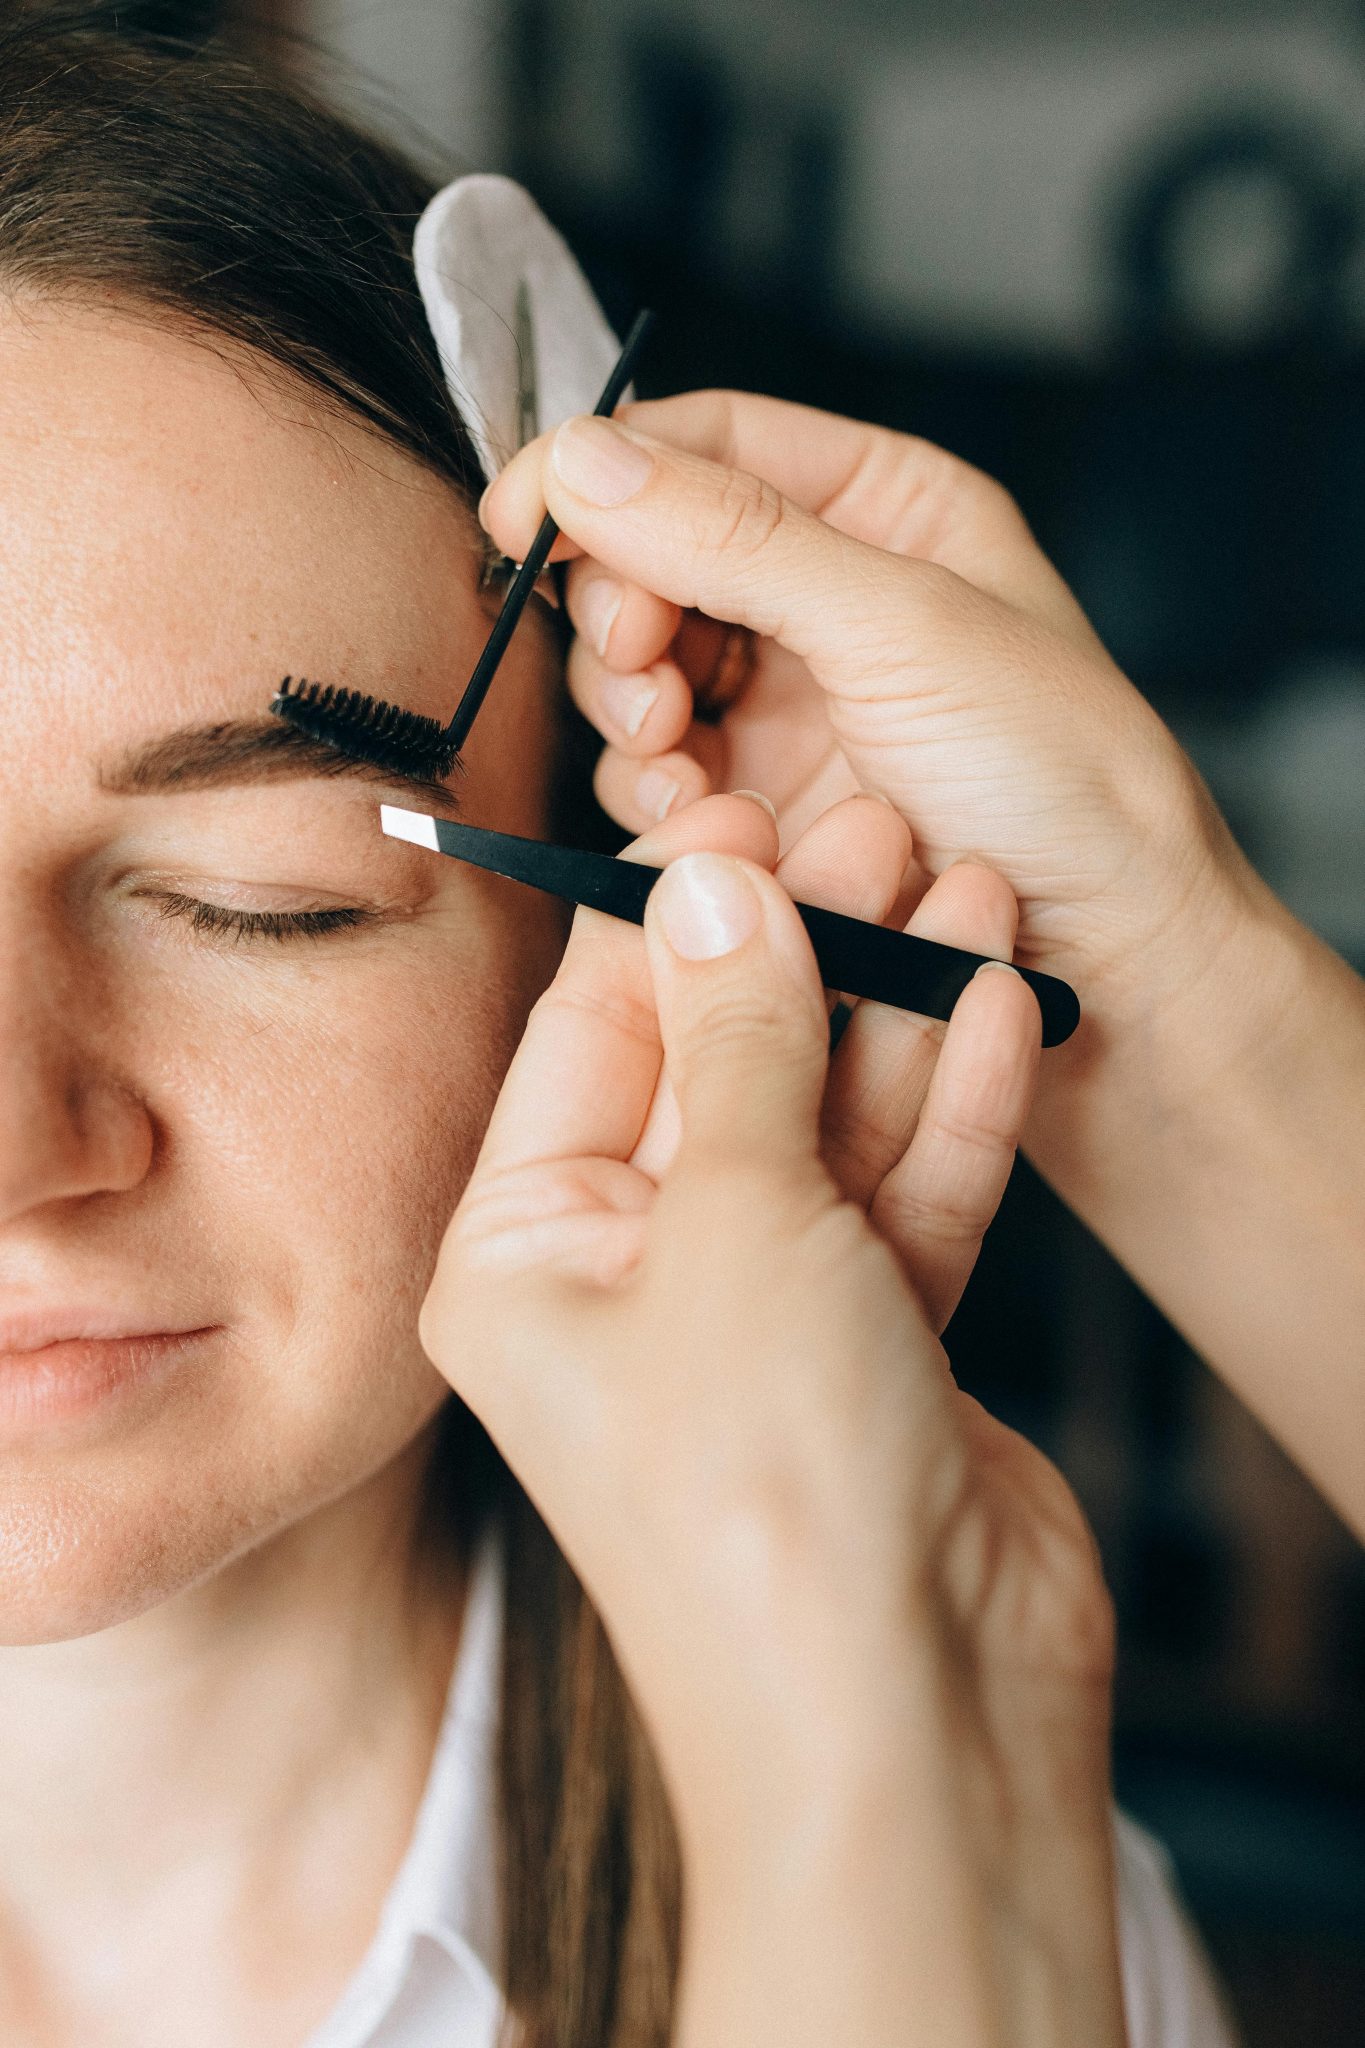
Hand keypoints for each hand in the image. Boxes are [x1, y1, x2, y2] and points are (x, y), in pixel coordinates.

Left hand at [420, 793, 1124, 2047]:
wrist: (910, 1721)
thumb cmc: (762, 1496)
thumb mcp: (732, 1223)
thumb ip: (734, 1045)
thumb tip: (713, 883)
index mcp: (522, 1257)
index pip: (587, 1037)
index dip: (668, 915)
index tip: (743, 810)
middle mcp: (629, 1285)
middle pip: (718, 1069)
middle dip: (799, 952)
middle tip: (877, 827)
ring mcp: (759, 1320)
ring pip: (826, 1125)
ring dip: (894, 1011)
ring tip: (959, 883)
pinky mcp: (873, 1352)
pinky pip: (908, 1199)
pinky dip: (953, 1108)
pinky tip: (996, 1002)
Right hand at [480, 390, 1258, 1025]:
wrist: (1108, 958)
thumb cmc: (1064, 776)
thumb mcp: (904, 627)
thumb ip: (739, 541)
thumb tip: (585, 461)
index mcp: (880, 508)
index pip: (703, 443)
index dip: (602, 470)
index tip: (520, 517)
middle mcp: (824, 594)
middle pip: (646, 554)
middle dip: (623, 609)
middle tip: (642, 663)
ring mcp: (786, 703)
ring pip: (634, 669)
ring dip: (629, 707)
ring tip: (679, 756)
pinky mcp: (763, 802)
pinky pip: (654, 772)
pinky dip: (652, 791)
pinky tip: (700, 818)